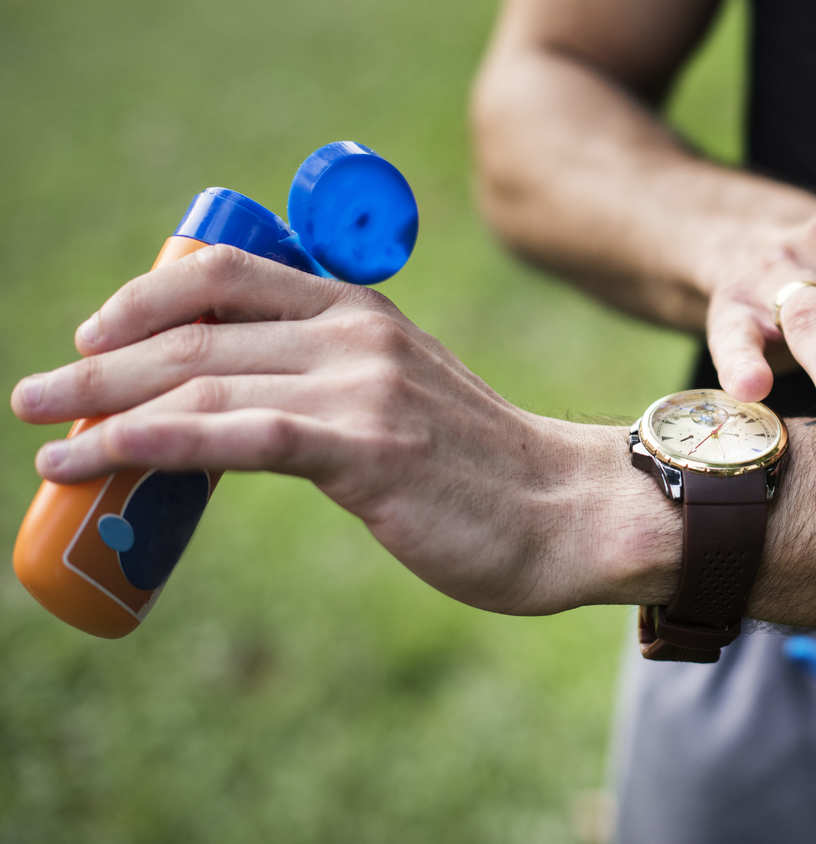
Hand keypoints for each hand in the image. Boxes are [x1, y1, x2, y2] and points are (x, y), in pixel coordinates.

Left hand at [10, 245, 656, 614]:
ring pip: (201, 380)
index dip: (145, 298)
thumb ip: (333, 382)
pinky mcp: (364, 447)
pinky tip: (97, 456)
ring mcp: (360, 387)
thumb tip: (241, 411)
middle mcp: (356, 334)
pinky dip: (150, 441)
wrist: (567, 510)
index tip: (94, 336)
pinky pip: (234, 435)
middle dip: (101, 363)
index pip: (229, 277)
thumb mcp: (405, 396)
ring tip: (44, 438)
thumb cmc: (483, 467)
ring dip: (105, 408)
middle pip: (197, 331)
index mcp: (363, 311)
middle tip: (35, 393)